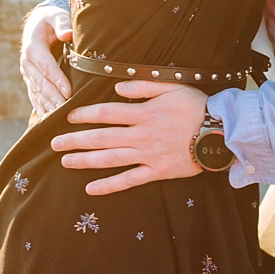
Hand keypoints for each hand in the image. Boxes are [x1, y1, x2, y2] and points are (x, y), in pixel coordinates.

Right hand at [21, 3, 72, 120]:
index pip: (46, 67)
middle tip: (65, 110)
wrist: (38, 25)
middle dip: (53, 97)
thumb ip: (62, 23)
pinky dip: (41, 108)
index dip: (57, 80)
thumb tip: (68, 34)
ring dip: (47, 106)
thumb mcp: (56, 16)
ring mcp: (27, 73)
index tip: (68, 92)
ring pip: (37, 92)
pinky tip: (48, 120)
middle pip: (41, 83)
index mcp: (33, 48)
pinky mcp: (30, 80)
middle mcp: (27, 63)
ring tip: (58, 118)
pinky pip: (34, 96)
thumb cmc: (51, 20)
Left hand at [52, 81, 206, 194]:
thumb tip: (118, 86)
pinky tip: (91, 188)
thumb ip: (144, 85)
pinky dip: (109, 185)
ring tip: (66, 161)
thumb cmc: (197, 107)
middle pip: (101, 138)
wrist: (221, 132)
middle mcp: (142, 135)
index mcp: (144, 113)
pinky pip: (129, 180)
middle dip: (75, 140)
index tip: (69, 117)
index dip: (84, 114)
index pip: (106, 113)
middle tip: (54, 143)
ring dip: (85, 160)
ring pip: (110, 159)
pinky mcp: (157, 171)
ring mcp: (148, 155)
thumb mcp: (173, 87)